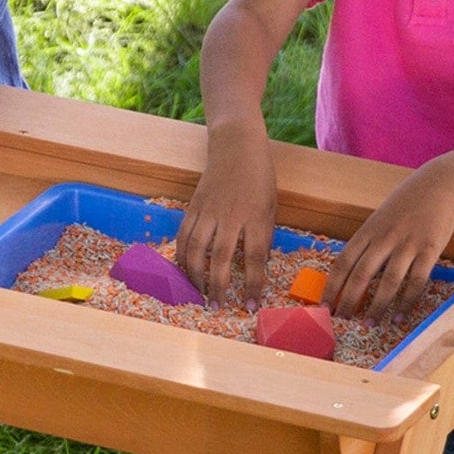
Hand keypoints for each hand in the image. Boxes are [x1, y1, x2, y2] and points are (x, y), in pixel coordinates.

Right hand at [176, 119, 274, 304]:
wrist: (236, 145)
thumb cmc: (259, 178)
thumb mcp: (271, 207)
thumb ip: (263, 236)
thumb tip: (256, 267)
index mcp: (256, 217)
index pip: (255, 258)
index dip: (252, 284)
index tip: (249, 305)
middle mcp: (231, 216)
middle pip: (220, 259)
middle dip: (218, 287)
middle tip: (217, 307)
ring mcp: (209, 211)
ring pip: (196, 250)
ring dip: (196, 276)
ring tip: (198, 294)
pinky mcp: (193, 207)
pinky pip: (184, 237)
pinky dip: (182, 257)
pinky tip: (184, 272)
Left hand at [324, 157, 453, 319]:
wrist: (439, 184)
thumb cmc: (405, 205)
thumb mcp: (379, 220)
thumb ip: (366, 244)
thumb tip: (349, 274)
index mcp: (367, 231)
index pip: (343, 262)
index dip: (332, 286)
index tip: (324, 306)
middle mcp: (384, 238)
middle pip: (361, 274)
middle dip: (349, 301)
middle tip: (342, 321)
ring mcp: (408, 244)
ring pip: (388, 282)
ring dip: (377, 306)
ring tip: (369, 324)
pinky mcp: (430, 249)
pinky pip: (416, 281)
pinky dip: (407, 302)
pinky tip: (400, 316)